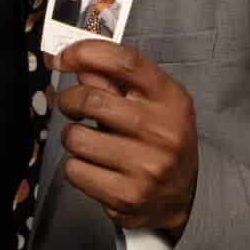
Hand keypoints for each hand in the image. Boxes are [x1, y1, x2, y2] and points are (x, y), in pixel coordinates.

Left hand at [53, 40, 198, 234]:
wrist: (184, 196)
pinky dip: (77, 166)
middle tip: (72, 105)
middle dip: (70, 100)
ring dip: (73, 136)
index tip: (65, 57)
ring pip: (75, 138)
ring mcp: (145, 167)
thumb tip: (77, 62)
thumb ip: (117, 79)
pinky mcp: (125, 196)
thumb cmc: (164, 140)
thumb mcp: (154, 102)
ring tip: (90, 141)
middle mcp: (162, 132)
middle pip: (91, 100)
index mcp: (171, 100)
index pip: (125, 63)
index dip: (87, 53)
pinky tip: (96, 166)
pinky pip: (74, 170)